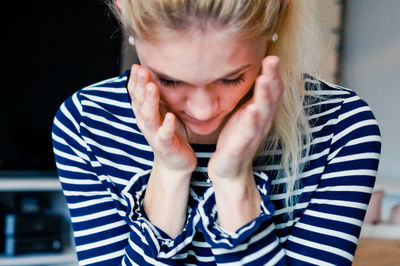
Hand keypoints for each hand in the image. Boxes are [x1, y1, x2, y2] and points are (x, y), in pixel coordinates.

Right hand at [128, 65, 196, 174]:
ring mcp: (155, 134)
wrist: (174, 162)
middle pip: (140, 102)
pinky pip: (165, 135)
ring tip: (153, 88)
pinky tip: (170, 117)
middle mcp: (146, 122)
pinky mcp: (166, 145)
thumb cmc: (169, 133)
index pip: (136, 94)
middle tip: (142, 70)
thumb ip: (156, 96)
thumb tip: (153, 72)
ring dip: (150, 102)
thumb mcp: (161, 111)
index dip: (135, 81)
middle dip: (140, 86)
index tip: (137, 66)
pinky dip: (167, 126)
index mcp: (144, 112)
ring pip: (150, 117)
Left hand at [208, 56, 284, 181]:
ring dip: (265, 96)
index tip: (272, 53)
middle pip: (271, 98)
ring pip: (263, 113)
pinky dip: (251, 121)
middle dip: (272, 78)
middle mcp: (261, 122)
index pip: (271, 90)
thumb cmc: (235, 137)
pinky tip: (252, 110)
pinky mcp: (241, 147)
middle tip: (273, 59)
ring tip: (265, 79)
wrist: (228, 169)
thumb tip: (251, 71)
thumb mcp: (244, 113)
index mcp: (260, 112)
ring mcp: (252, 135)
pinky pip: (248, 133)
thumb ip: (251, 95)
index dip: (273, 73)